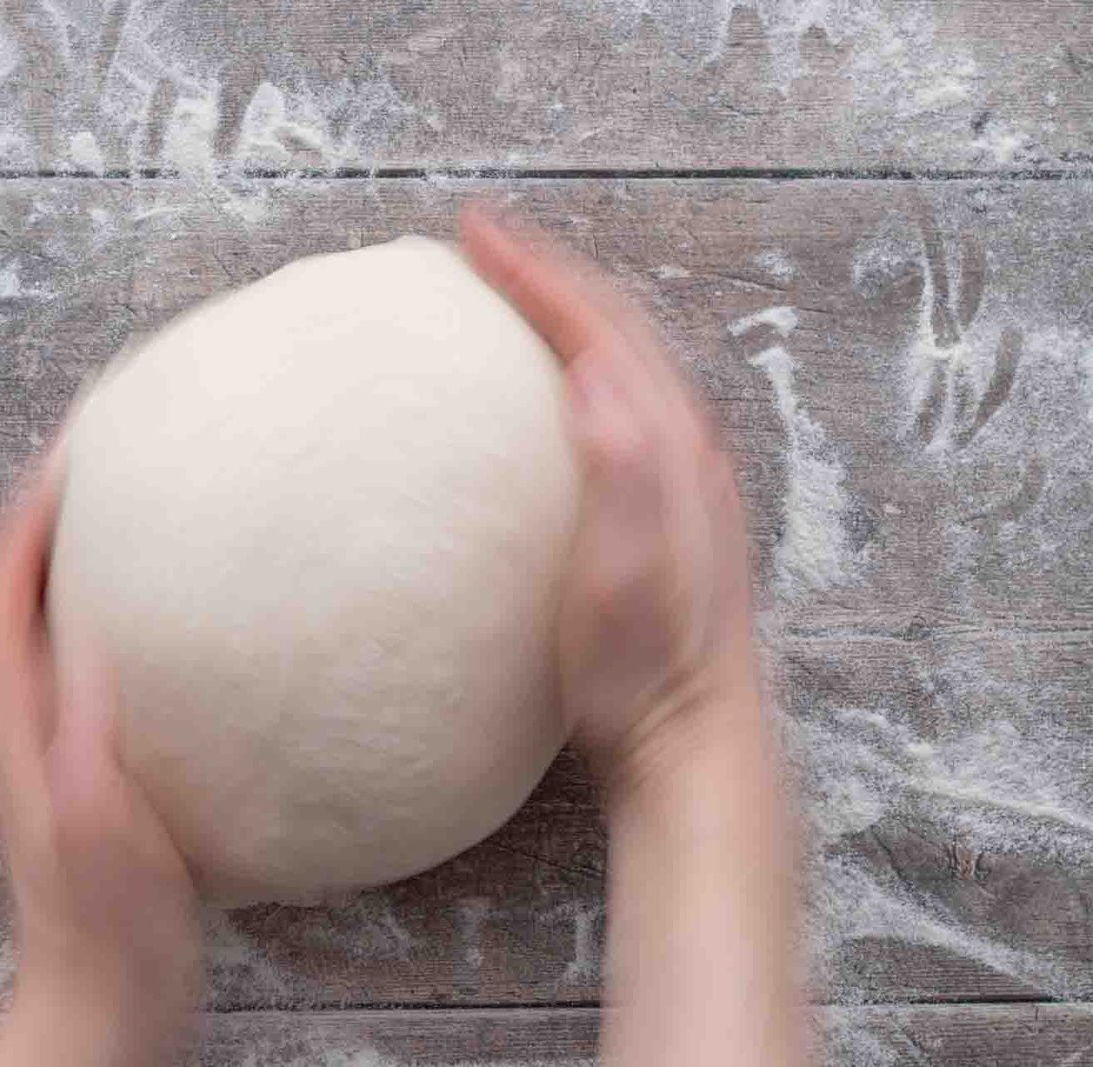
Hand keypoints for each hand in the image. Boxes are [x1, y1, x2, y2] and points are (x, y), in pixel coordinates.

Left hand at [0, 446, 200, 1065]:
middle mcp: (35, 728)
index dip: (25, 524)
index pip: (4, 603)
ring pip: (62, 623)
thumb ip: (86, 776)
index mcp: (26, 735)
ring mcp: (66, 746)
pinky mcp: (105, 766)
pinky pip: (110, 661)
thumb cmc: (106, 946)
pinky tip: (196, 617)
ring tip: (143, 508)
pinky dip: (134, 615)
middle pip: (24, 594)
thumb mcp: (101, 860)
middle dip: (52, 517)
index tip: (66, 454)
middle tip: (104, 454)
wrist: (106, 1007)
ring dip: (86, 557)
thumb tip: (90, 672)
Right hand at [460, 209, 760, 793]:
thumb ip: (624, 475)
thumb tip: (594, 378)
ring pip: (619, 358)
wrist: (692, 736)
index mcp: (669, 445)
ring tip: (509, 292)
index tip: (474, 233)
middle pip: (615, 326)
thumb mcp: (627, 575)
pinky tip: (546, 387)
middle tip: (483, 244)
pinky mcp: (661, 507)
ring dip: (565, 311)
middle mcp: (682, 446)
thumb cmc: (646, 666)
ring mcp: (676, 476)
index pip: (597, 328)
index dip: (535, 272)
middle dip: (548, 272)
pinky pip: (616, 401)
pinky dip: (575, 361)